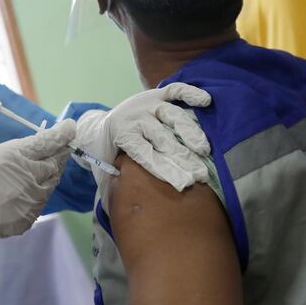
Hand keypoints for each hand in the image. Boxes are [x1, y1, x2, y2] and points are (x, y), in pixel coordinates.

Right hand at [0, 74, 75, 271]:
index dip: (63, 133)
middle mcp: (29, 179)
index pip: (50, 141)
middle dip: (55, 153)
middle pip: (56, 161)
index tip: (70, 126)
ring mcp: (30, 202)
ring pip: (51, 182)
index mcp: (16, 156)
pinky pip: (42, 202)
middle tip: (50, 147)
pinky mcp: (28, 220)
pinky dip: (37, 193)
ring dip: (47, 172)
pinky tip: (22, 189)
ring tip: (32, 168)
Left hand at [74, 83, 211, 191]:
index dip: (164, 170)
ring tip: (203, 149)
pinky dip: (190, 94)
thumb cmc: (108, 156)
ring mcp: (147, 105)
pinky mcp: (156, 94)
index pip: (145, 154)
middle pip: (162, 139)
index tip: (182, 185)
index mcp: (121, 136)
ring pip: (171, 117)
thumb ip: (116, 187)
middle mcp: (135, 118)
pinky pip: (175, 91)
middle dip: (181, 159)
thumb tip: (126, 213)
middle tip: (199, 175)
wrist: (99, 127)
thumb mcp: (106, 172)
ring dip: (188, 133)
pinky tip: (206, 101)